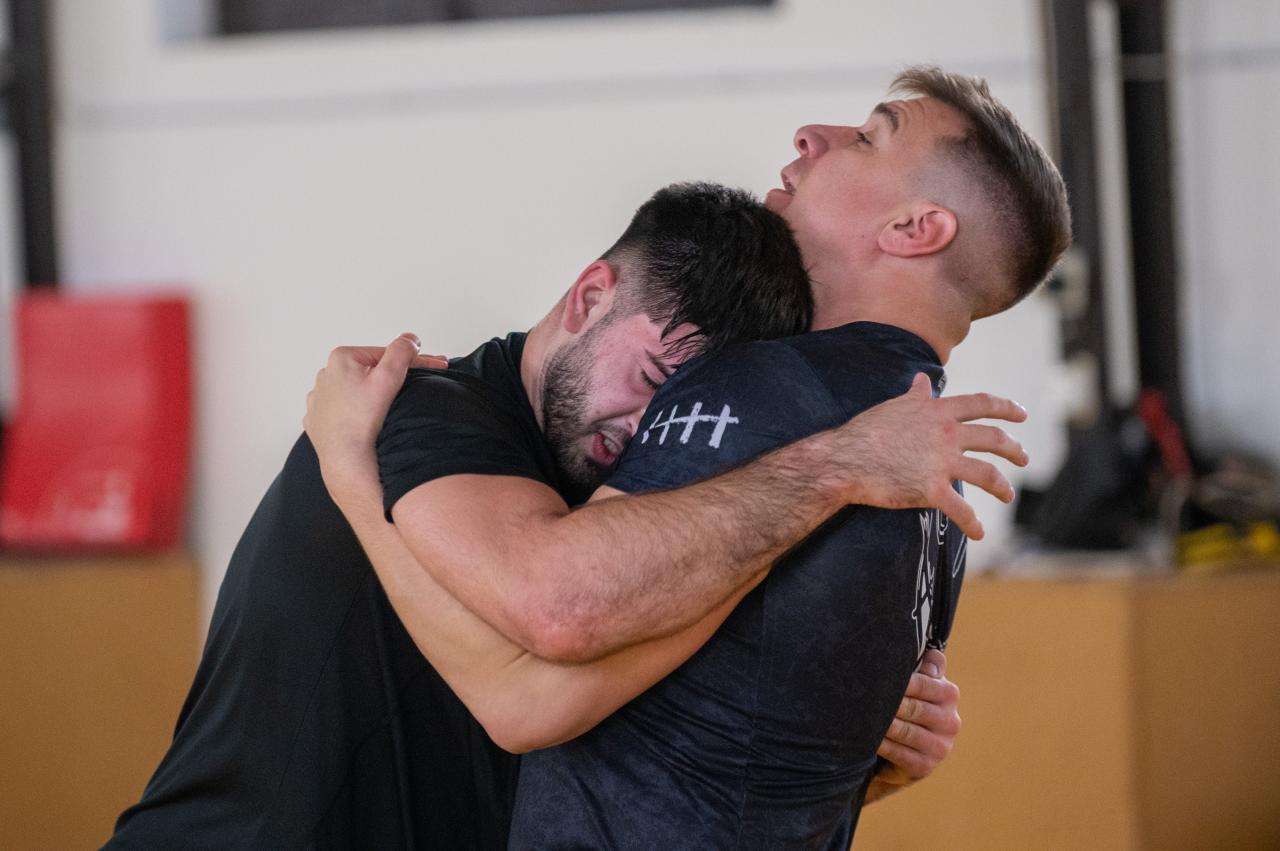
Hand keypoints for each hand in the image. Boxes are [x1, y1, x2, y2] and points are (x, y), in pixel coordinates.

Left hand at [303, 333, 446, 505]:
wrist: (345, 460)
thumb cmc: (362, 421)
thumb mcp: (389, 377)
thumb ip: (402, 352)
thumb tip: (409, 339)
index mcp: (341, 358)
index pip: (387, 355)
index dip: (414, 361)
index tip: (434, 367)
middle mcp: (325, 375)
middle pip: (370, 371)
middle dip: (393, 377)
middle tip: (413, 388)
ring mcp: (320, 398)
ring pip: (356, 390)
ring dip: (373, 394)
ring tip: (388, 409)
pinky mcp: (318, 419)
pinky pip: (343, 410)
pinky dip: (356, 412)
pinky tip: (368, 421)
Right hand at [833, 373, 1028, 538]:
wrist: (845, 459)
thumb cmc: (866, 432)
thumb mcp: (894, 405)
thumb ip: (916, 395)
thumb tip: (922, 380)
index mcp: (938, 412)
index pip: (981, 404)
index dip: (1006, 407)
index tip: (1021, 414)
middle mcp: (946, 435)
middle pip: (993, 438)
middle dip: (1014, 448)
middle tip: (1023, 457)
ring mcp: (941, 463)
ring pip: (988, 474)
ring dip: (1002, 487)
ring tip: (1008, 495)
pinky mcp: (931, 491)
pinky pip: (962, 510)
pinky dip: (973, 524)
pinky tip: (979, 533)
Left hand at [867, 648, 960, 802]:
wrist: (910, 749)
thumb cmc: (912, 705)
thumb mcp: (922, 682)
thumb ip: (928, 666)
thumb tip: (931, 656)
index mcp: (949, 695)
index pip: (924, 684)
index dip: (900, 681)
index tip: (876, 675)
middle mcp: (950, 721)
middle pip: (913, 708)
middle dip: (887, 703)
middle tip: (863, 696)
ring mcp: (940, 747)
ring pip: (905, 732)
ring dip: (881, 724)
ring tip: (861, 715)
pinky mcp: (926, 766)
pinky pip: (899, 754)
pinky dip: (881, 745)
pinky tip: (867, 737)